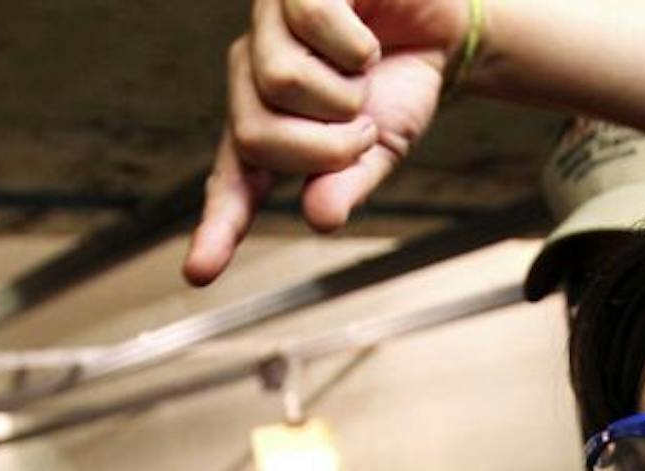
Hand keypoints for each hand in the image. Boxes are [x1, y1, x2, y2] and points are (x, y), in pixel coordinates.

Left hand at [185, 0, 466, 284]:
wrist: (444, 26)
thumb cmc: (401, 82)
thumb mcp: (378, 149)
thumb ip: (344, 184)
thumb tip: (322, 218)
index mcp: (265, 119)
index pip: (235, 179)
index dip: (219, 225)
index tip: (200, 271)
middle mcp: (253, 68)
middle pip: (255, 133)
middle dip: (325, 146)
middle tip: (364, 127)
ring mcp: (268, 21)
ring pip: (279, 78)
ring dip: (345, 89)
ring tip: (364, 73)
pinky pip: (310, 20)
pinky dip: (354, 42)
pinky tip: (365, 36)